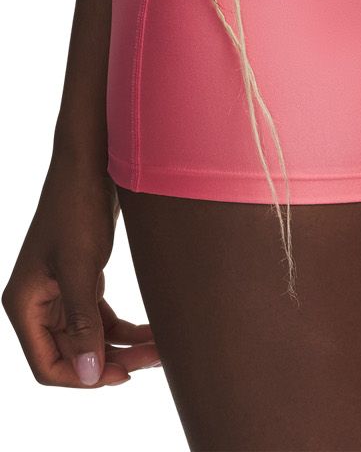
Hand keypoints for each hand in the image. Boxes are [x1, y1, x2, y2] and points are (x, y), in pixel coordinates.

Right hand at [2, 144, 161, 387]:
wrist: (92, 159)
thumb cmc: (77, 207)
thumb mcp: (80, 267)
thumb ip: (83, 323)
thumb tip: (89, 375)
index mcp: (24, 304)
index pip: (47, 364)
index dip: (82, 378)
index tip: (122, 375)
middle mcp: (38, 302)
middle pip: (72, 354)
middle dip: (112, 360)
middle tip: (154, 358)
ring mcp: (60, 291)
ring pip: (90, 337)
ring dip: (123, 346)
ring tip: (161, 347)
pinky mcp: (81, 279)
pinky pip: (100, 317)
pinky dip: (124, 327)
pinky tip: (152, 331)